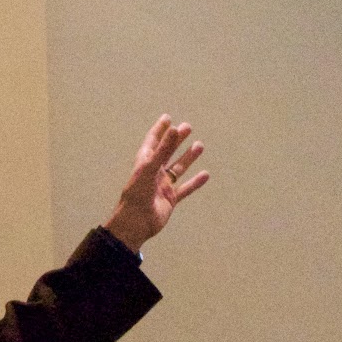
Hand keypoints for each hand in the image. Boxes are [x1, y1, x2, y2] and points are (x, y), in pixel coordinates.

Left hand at [104, 115, 208, 251]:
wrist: (135, 223)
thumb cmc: (137, 194)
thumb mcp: (149, 168)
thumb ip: (163, 149)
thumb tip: (175, 128)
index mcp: (144, 163)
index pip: (152, 142)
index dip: (159, 130)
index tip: (167, 118)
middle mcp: (153, 173)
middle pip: (166, 152)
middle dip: (176, 140)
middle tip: (188, 127)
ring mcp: (162, 186)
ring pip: (178, 168)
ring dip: (188, 157)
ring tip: (200, 145)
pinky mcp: (170, 199)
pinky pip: (185, 188)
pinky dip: (195, 182)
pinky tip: (205, 174)